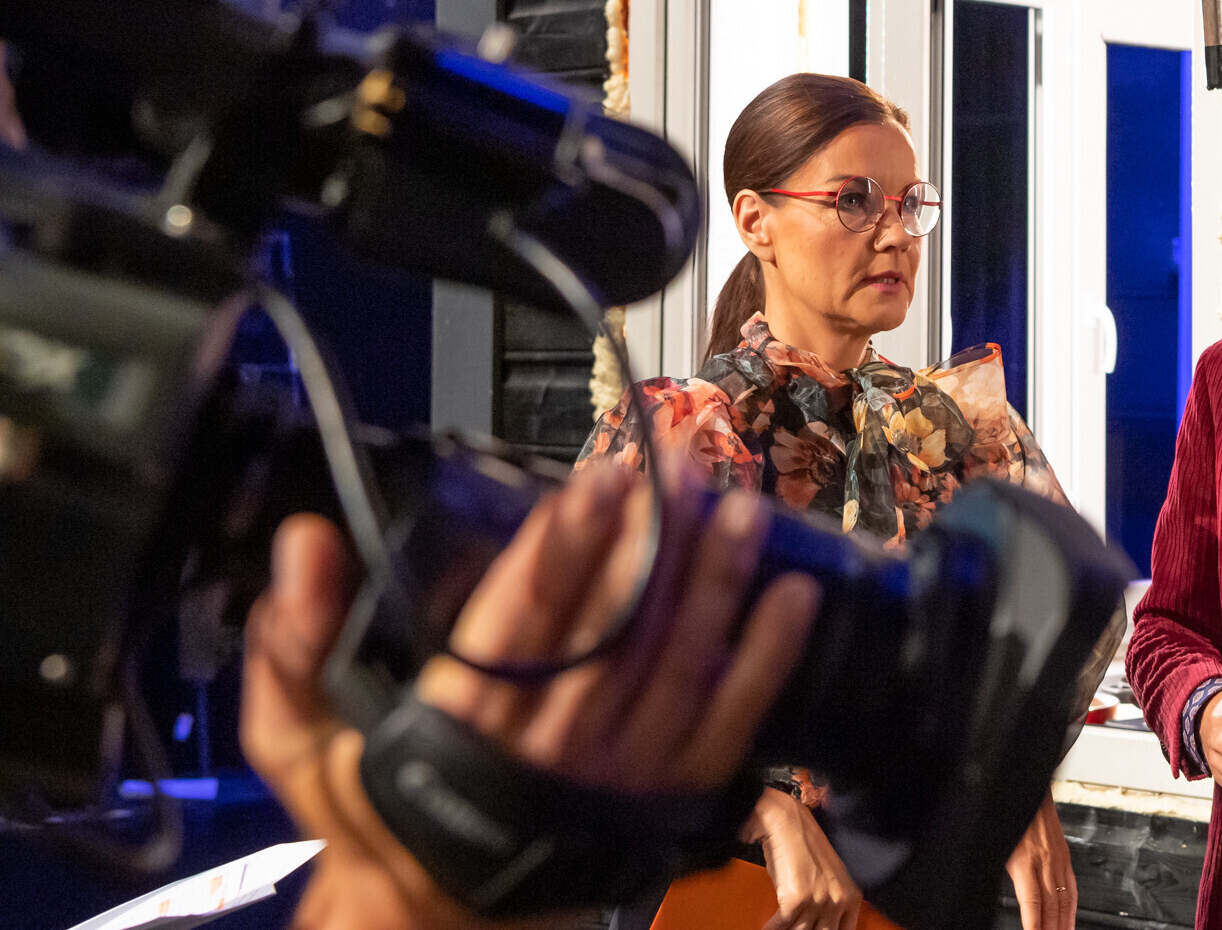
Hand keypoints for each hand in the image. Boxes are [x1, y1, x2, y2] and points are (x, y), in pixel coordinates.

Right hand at [241, 463, 821, 929]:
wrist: (438, 923)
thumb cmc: (379, 815)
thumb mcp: (300, 746)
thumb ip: (295, 646)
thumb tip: (302, 544)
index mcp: (460, 724)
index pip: (518, 618)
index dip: (562, 546)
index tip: (597, 480)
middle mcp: (547, 750)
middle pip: (612, 632)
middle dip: (651, 544)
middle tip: (681, 469)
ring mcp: (616, 777)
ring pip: (677, 668)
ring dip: (716, 584)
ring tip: (743, 509)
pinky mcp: (665, 800)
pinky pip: (727, 725)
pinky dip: (766, 660)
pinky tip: (794, 597)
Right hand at [741, 787, 861, 929]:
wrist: (786, 823)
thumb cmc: (803, 846)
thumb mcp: (827, 877)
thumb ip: (829, 902)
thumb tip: (816, 924)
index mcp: (851, 896)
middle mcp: (838, 900)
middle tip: (795, 927)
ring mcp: (818, 901)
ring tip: (780, 928)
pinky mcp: (796, 901)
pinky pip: (781, 926)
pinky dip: (770, 929)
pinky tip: (767, 928)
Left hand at [1005, 792, 1075, 929]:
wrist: (1029, 787)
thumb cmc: (1009, 813)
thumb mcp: (997, 845)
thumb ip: (1000, 871)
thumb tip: (990, 890)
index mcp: (1025, 860)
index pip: (1032, 903)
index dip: (1034, 926)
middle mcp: (1046, 861)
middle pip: (1052, 907)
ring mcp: (1058, 859)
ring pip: (1064, 900)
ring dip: (1064, 924)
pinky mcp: (1064, 856)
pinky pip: (1071, 887)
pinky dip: (1071, 908)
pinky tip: (1069, 918)